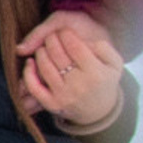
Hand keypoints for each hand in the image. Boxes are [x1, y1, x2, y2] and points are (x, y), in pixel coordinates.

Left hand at [17, 11, 123, 127]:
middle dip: (51, 39)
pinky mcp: (51, 104)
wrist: (100, 111)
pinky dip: (28, 72)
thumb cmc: (105, 80)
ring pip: (44, 66)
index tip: (64, 32)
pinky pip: (33, 87)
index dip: (66, 34)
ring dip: (40, 51)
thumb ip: (102, 47)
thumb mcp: (114, 62)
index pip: (74, 46)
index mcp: (96, 73)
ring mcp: (64, 96)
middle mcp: (79, 86)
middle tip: (52, 36)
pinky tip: (31, 62)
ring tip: (44, 47)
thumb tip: (79, 42)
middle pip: (57, 54)